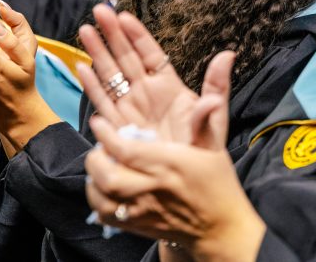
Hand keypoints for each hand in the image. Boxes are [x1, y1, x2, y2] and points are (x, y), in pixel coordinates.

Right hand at [77, 4, 233, 148]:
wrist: (185, 186)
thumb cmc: (202, 153)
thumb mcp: (214, 121)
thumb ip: (217, 88)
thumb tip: (228, 55)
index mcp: (169, 87)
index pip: (150, 54)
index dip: (137, 34)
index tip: (124, 15)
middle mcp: (146, 94)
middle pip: (126, 58)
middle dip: (111, 34)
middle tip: (99, 10)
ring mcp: (130, 109)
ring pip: (110, 75)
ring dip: (97, 53)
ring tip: (84, 30)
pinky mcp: (117, 127)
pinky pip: (102, 103)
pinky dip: (91, 86)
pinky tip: (81, 67)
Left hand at [84, 116, 265, 261]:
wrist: (222, 229)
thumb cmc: (218, 185)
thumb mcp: (214, 147)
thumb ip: (205, 118)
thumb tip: (213, 85)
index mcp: (170, 165)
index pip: (128, 151)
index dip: (107, 135)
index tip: (98, 122)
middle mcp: (153, 189)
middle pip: (110, 178)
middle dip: (96, 159)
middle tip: (99, 147)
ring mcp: (143, 211)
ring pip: (103, 199)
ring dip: (94, 180)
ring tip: (100, 165)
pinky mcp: (138, 227)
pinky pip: (106, 216)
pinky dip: (97, 200)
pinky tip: (103, 188)